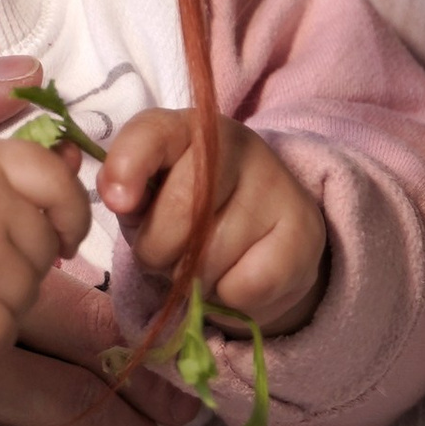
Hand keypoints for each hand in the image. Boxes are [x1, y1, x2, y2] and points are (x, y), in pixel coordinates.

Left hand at [97, 111, 328, 330]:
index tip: (119, 202)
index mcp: (187, 128)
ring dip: (194, 280)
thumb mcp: (145, 197)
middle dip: (158, 252)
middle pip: (179, 213)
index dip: (129, 166)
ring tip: (206, 264)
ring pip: (209, 258)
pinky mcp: (305, 231)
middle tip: (168, 254)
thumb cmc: (184, 215)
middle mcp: (236, 145)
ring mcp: (276, 184)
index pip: (153, 133)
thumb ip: (123, 190)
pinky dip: (230, 297)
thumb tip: (119, 196)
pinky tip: (238, 276)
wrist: (262, 239)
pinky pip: (245, 286)